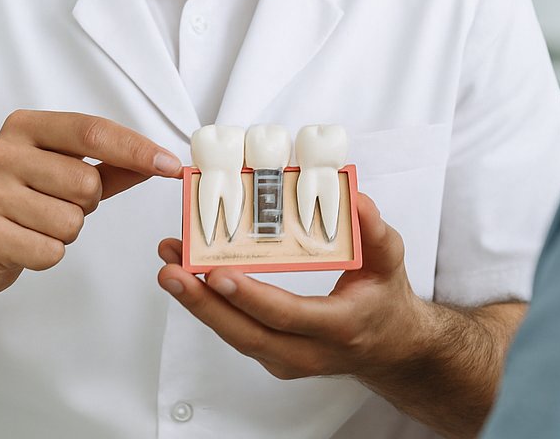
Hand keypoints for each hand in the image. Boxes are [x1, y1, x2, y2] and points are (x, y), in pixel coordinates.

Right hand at [0, 110, 180, 299]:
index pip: (92, 131)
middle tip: (55, 207)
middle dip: (85, 204)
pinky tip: (21, 246)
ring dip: (64, 232)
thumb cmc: (17, 203)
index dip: (136, 149)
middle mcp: (1, 152)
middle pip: (86, 182)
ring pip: (71, 220)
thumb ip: (111, 165)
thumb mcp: (61, 173)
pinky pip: (50, 250)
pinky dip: (46, 255)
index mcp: (23, 127)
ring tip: (34, 226)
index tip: (171, 165)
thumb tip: (161, 161)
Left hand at [156, 193, 429, 381]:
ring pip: (235, 336)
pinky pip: (236, 333)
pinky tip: (188, 278)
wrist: (388, 345)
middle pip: (247, 333)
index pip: (289, 316)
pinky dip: (209, 307)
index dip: (251, 296)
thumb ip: (375, 230)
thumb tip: (355, 200)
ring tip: (169, 267)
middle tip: (172, 271)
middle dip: (204, 302)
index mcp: (340, 326)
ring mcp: (287, 359)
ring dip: (198, 303)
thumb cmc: (384, 300)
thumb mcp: (390, 261)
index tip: (219, 273)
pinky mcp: (273, 355)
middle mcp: (309, 351)